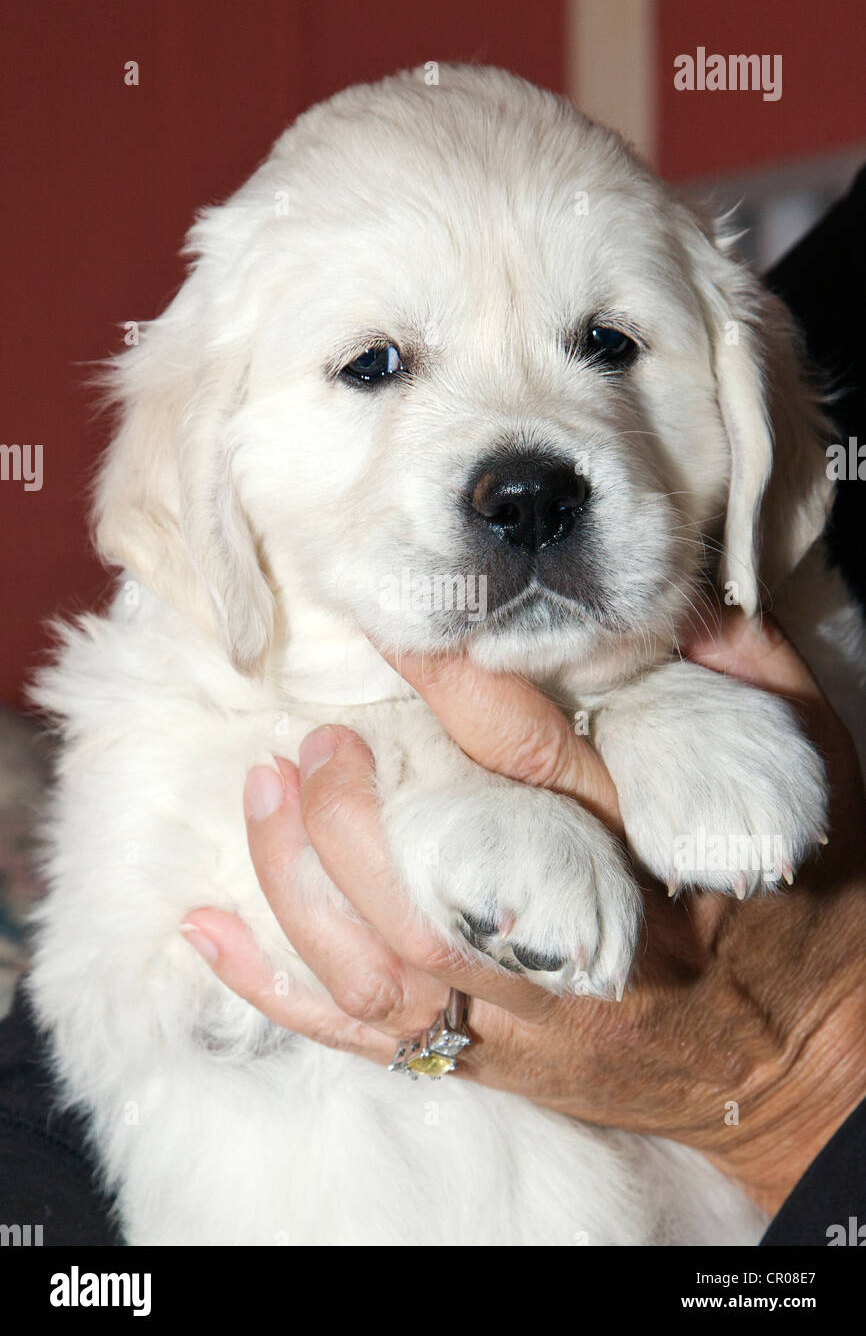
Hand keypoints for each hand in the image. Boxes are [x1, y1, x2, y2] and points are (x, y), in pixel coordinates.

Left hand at [181, 612, 865, 1214]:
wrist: (805, 1061)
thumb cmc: (808, 909)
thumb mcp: (818, 781)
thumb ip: (758, 685)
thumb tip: (687, 604)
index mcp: (648, 864)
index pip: (533, 764)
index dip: (456, 687)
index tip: (399, 628)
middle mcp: (576, 953)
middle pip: (430, 889)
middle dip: (349, 812)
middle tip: (315, 740)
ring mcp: (527, 1023)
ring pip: (382, 969)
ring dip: (299, 880)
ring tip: (263, 791)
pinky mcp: (497, 1064)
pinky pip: (369, 1041)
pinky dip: (277, 990)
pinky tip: (209, 932)